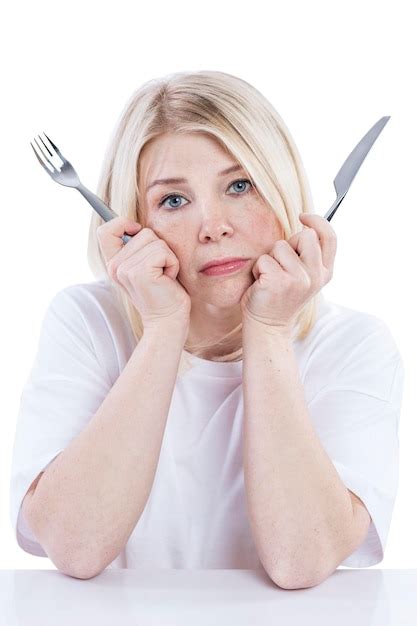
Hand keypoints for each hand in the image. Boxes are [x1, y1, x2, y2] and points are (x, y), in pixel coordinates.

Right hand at [97, 216, 190, 330]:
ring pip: (155, 240)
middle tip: (158, 272)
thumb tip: (136, 225)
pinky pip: (163, 252)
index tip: (137, 233)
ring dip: (167, 258)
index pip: (106, 230)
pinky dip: (172, 264)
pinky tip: (168, 280)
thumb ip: (137, 248)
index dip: (123, 224)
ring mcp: (126, 269)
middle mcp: (115, 266)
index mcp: (113, 264)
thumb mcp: (145, 267)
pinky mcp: (140, 272)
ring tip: (163, 277)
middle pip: (142, 232)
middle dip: (159, 248)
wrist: (167, 321)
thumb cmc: (163, 293)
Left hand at [240, 213, 336, 334]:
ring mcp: (299, 280)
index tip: (303, 216)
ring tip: (270, 277)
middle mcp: (316, 276)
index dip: (318, 221)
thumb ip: (308, 255)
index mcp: (324, 272)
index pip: (329, 237)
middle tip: (280, 265)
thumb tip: (306, 225)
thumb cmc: (280, 296)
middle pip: (305, 235)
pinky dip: (258, 269)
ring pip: (280, 246)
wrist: (268, 326)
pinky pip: (264, 260)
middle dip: (288, 244)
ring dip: (270, 259)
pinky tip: (262, 284)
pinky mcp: (279, 282)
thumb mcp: (303, 276)